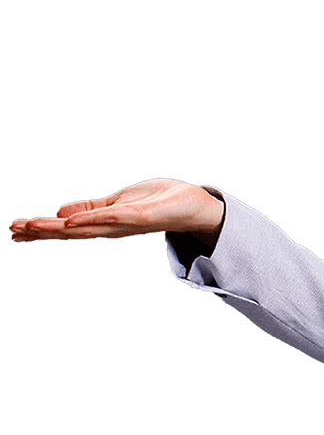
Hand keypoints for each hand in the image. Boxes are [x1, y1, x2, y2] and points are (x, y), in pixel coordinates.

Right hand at [10, 179, 224, 243]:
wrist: (194, 206)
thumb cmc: (160, 202)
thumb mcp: (118, 203)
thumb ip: (92, 210)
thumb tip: (61, 216)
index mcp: (107, 223)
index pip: (69, 228)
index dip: (42, 230)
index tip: (15, 230)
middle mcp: (115, 227)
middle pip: (73, 232)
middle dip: (42, 232)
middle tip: (14, 231)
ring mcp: (128, 223)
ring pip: (88, 228)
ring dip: (59, 229)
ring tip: (32, 226)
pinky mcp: (144, 215)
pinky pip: (115, 218)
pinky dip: (92, 221)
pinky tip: (71, 223)